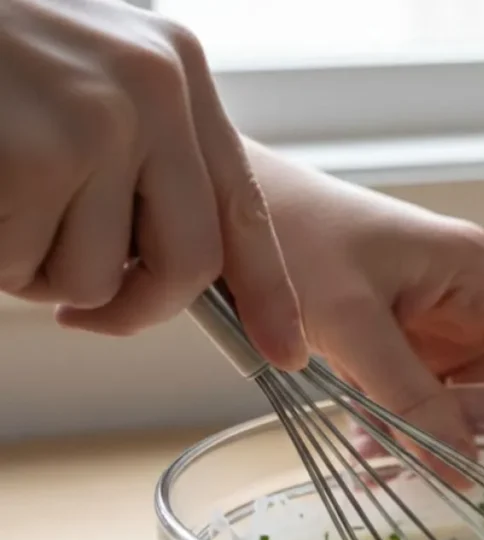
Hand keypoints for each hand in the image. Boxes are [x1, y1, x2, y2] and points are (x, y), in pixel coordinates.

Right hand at [0, 0, 306, 367]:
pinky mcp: (34, 158)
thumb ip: (149, 163)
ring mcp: (97, 123)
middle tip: (85, 309)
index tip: (286, 351)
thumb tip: (185, 271)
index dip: (269, 292)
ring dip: (42, 269)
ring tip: (6, 202)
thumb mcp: (92, 86)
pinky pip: (27, 269)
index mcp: (178, 74)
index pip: (245, 208)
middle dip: (137, 305)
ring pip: (99, 277)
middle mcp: (155, 92)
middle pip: (190, 263)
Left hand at [247, 143, 483, 463]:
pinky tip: (367, 449)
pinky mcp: (395, 338)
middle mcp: (464, 300)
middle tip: (446, 484)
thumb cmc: (293, 236)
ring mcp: (430, 321)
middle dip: (477, 440)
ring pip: (456, 402)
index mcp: (476, 277)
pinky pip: (416, 397)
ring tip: (384, 468)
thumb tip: (465, 472)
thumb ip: (410, 400)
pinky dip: (399, 427)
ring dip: (430, 439)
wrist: (224, 209)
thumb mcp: (353, 323)